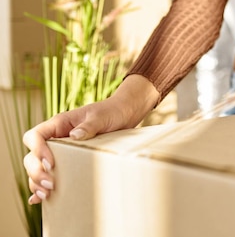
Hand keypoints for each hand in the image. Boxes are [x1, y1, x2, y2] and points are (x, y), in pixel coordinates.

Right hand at [22, 75, 158, 203]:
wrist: (124, 113)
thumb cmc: (111, 111)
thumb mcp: (101, 117)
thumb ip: (88, 125)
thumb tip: (74, 136)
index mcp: (59, 124)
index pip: (35, 136)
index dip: (37, 150)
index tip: (51, 163)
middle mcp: (55, 137)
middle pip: (32, 156)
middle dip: (36, 172)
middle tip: (51, 185)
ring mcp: (60, 150)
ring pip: (37, 167)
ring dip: (37, 181)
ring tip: (46, 195)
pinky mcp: (68, 160)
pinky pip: (49, 173)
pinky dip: (41, 185)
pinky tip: (39, 200)